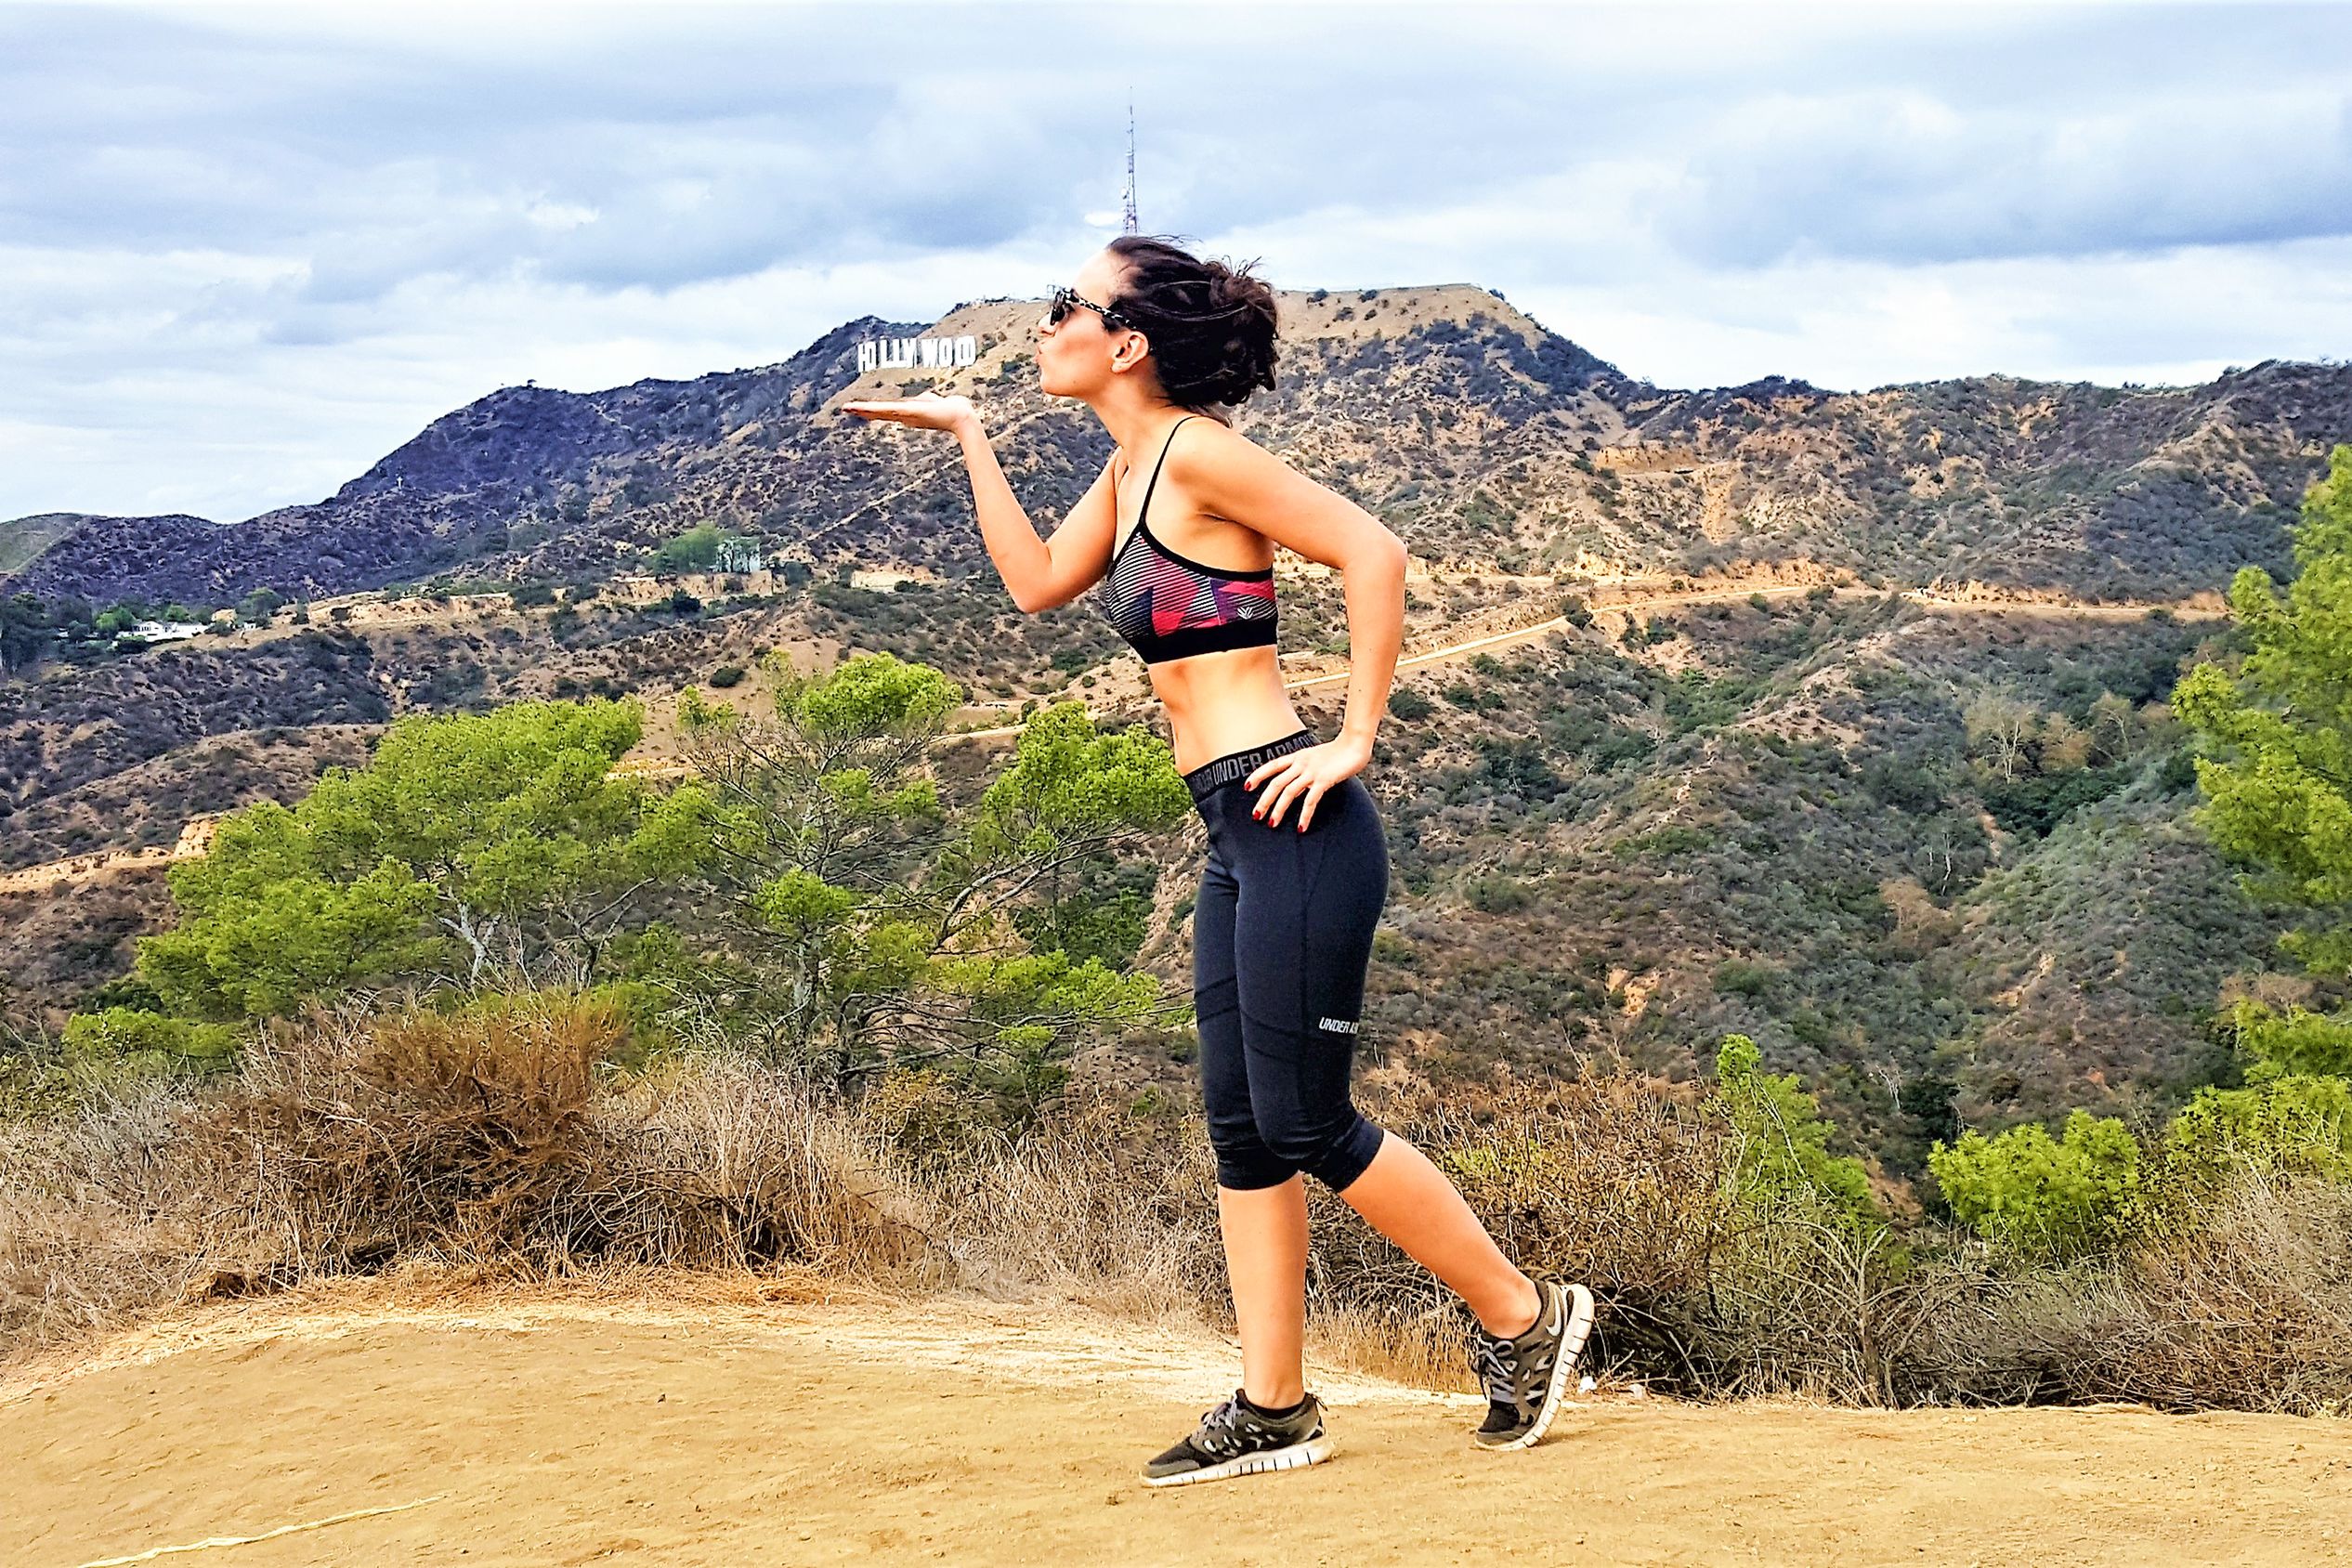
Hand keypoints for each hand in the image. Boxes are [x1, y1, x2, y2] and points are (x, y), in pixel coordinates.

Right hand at [840, 391, 978, 435]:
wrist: (962, 418)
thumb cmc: (953, 409)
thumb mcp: (935, 400)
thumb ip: (927, 399)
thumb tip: (925, 399)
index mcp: (909, 413)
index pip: (886, 410)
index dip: (871, 409)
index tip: (857, 409)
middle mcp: (906, 415)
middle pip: (879, 411)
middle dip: (862, 410)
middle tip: (845, 408)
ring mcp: (908, 415)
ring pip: (881, 411)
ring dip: (864, 409)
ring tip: (848, 408)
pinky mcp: (911, 412)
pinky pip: (891, 409)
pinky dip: (878, 409)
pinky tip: (867, 409)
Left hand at [1245, 736, 1370, 830]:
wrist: (1355, 743)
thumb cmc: (1338, 753)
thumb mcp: (1316, 761)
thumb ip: (1303, 774)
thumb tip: (1294, 793)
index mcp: (1297, 756)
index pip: (1272, 765)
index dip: (1258, 775)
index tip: (1247, 788)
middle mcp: (1301, 763)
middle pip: (1276, 782)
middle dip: (1264, 800)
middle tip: (1256, 816)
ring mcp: (1311, 771)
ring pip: (1288, 792)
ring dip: (1278, 809)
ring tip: (1271, 823)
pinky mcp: (1324, 780)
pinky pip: (1310, 800)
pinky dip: (1304, 815)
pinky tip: (1301, 827)